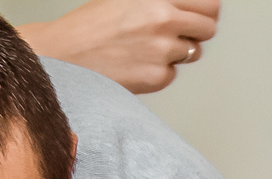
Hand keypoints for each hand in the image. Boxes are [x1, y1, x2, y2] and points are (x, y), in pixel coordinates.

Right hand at [17, 0, 220, 94]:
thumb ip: (159, 1)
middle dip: (198, 31)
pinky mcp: (157, 77)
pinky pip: (172, 73)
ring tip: (147, 47)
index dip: (207, 10)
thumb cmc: (89, 27)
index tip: (202, 14)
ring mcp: (162, 51)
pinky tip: (136, 63)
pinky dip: (159, 70)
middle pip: (208, 28)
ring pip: (192, 52)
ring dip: (177, 51)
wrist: (63, 56)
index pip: (208, 3)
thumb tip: (185, 6)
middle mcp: (162, 21)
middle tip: (180, 32)